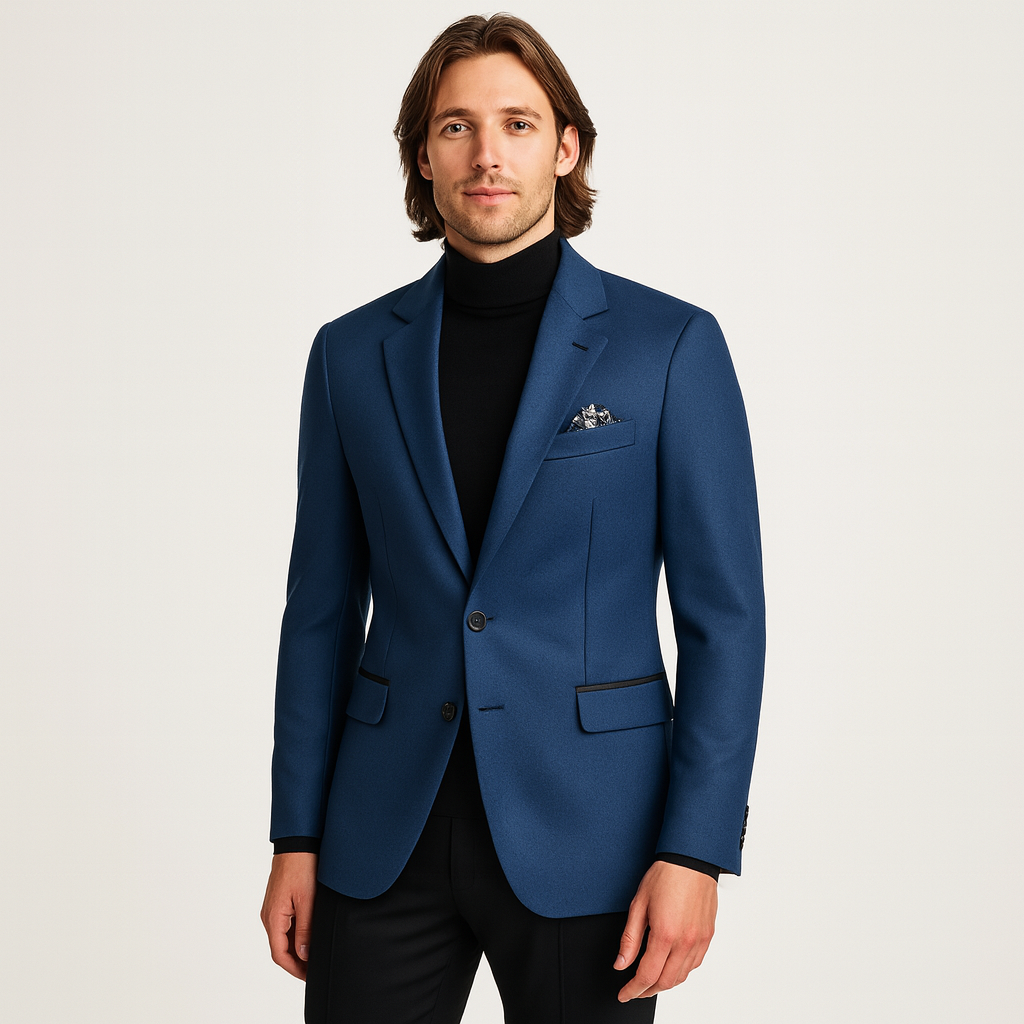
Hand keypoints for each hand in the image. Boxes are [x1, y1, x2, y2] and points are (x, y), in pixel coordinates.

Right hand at [260, 852, 317, 979]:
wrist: (297, 843)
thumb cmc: (302, 867)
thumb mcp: (308, 900)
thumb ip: (305, 929)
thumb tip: (303, 954)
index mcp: (273, 918)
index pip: (279, 954)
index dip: (294, 969)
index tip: (309, 976)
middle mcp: (269, 915)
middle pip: (280, 948)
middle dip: (297, 962)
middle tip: (315, 969)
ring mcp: (273, 908)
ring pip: (283, 937)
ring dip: (296, 948)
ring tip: (315, 954)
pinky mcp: (279, 901)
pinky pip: (285, 925)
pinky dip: (295, 935)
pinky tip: (309, 935)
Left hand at [614, 861, 717, 1000]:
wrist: (691, 859)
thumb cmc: (665, 876)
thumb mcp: (638, 904)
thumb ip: (630, 939)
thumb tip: (621, 963)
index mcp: (665, 933)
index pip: (647, 975)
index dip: (633, 989)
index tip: (624, 994)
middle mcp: (685, 941)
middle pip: (666, 981)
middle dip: (648, 991)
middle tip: (635, 990)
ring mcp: (699, 940)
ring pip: (682, 976)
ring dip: (665, 983)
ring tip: (651, 981)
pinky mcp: (708, 935)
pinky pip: (695, 964)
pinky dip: (681, 972)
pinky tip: (672, 967)